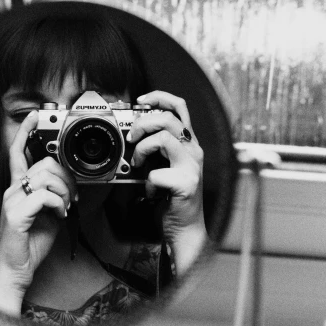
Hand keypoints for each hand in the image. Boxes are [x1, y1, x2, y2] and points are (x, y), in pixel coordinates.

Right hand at [0, 111, 77, 314]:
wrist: (14, 272)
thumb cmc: (28, 245)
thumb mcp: (47, 215)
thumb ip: (53, 196)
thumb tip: (68, 187)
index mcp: (17, 188)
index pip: (18, 152)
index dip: (25, 132)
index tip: (35, 116)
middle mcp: (11, 190)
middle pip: (44, 163)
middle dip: (66, 177)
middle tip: (71, 196)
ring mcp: (11, 201)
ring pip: (46, 177)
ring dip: (65, 192)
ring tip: (65, 208)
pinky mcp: (15, 214)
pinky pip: (45, 195)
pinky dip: (59, 204)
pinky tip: (60, 215)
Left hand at [128, 91, 206, 275]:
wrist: (185, 228)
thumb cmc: (171, 197)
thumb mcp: (163, 164)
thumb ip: (154, 147)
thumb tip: (132, 131)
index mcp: (188, 143)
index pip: (180, 107)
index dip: (160, 97)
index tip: (140, 100)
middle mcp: (194, 150)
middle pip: (169, 118)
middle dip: (143, 123)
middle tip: (132, 137)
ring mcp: (192, 167)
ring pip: (164, 138)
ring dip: (143, 149)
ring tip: (138, 163)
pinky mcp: (186, 184)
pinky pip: (156, 173)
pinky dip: (146, 183)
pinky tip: (151, 193)